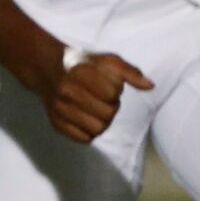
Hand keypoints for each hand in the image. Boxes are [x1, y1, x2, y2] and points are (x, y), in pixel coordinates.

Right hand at [37, 47, 152, 143]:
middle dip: (111, 108)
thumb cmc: (85, 66)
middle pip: (108, 114)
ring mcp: (60, 109)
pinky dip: (90, 132)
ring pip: (97, 129)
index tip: (107, 85)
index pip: (112, 93)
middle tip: (102, 100)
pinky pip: (84, 139)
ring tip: (97, 111)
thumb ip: (130, 72)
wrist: (48, 70)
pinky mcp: (56, 124)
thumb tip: (150, 86)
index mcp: (81, 73)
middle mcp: (68, 92)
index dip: (115, 90)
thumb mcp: (107, 61)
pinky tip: (87, 119)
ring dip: (103, 122)